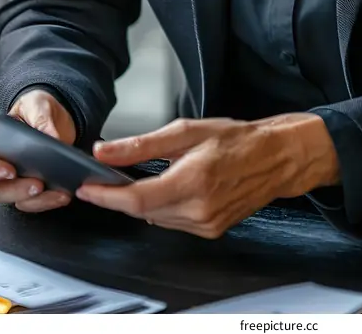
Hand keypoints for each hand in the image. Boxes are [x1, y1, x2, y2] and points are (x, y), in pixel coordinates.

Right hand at [0, 90, 75, 213]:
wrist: (57, 116)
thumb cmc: (37, 108)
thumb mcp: (37, 104)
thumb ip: (40, 117)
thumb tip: (50, 136)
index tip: (8, 170)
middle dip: (13, 189)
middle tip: (35, 184)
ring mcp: (15, 179)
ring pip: (14, 199)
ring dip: (33, 198)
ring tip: (50, 188)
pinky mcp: (32, 187)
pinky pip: (33, 202)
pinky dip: (47, 201)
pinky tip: (61, 194)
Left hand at [76, 112, 339, 237]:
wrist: (275, 158)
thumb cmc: (237, 139)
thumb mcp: (187, 130)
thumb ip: (142, 144)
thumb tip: (105, 151)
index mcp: (192, 181)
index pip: (135, 199)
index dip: (106, 196)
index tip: (86, 188)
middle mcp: (199, 210)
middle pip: (142, 211)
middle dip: (121, 196)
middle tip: (107, 176)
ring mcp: (206, 225)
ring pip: (156, 219)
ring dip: (143, 202)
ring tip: (143, 177)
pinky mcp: (211, 231)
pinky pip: (173, 223)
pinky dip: (163, 207)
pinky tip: (170, 188)